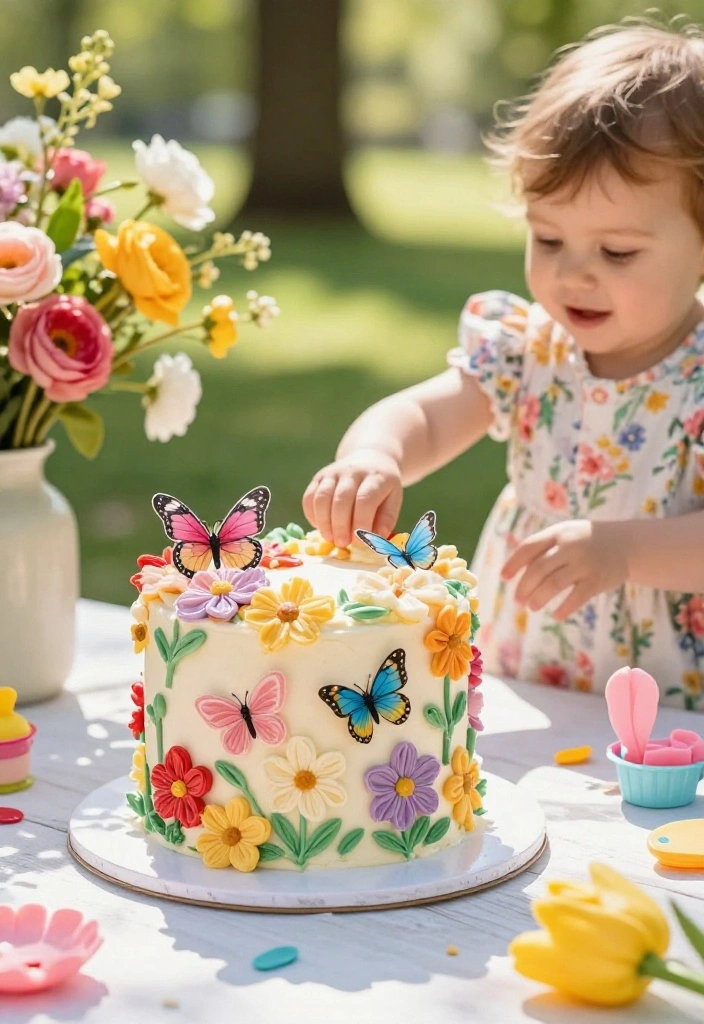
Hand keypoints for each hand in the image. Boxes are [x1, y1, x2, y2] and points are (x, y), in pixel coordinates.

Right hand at [302, 449, 402, 548]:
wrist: (369, 459)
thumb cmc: (382, 488)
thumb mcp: (393, 500)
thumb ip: (386, 520)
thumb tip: (375, 538)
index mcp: (376, 477)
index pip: (365, 500)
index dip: (361, 523)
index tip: (359, 542)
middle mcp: (353, 471)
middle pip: (341, 499)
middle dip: (340, 526)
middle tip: (342, 543)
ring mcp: (333, 472)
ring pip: (321, 497)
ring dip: (324, 522)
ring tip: (330, 538)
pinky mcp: (319, 477)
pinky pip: (309, 497)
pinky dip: (311, 515)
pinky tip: (320, 527)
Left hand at [500, 520, 629, 619]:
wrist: (628, 543)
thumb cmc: (586, 541)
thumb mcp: (565, 534)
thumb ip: (543, 547)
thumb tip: (515, 571)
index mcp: (558, 532)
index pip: (528, 547)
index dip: (513, 563)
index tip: (503, 578)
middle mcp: (570, 546)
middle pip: (538, 569)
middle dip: (524, 588)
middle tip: (518, 602)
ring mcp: (585, 563)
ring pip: (554, 584)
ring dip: (538, 599)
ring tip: (532, 607)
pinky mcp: (598, 580)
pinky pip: (576, 598)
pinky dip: (564, 609)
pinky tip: (556, 615)